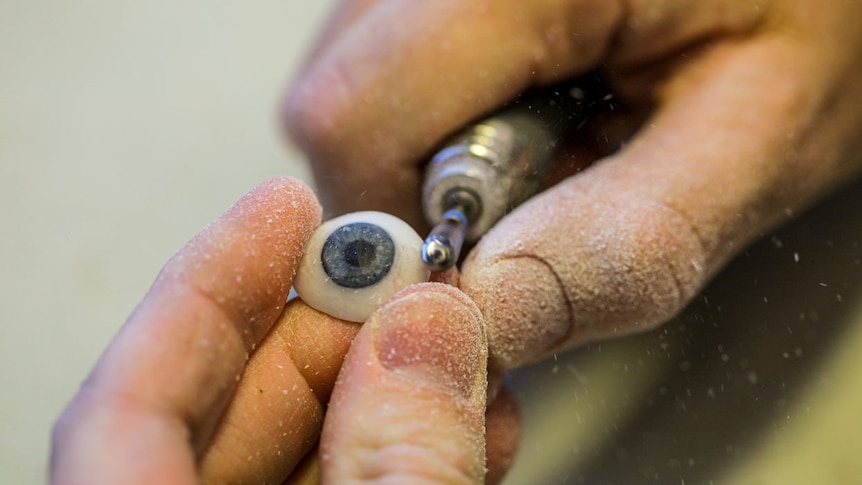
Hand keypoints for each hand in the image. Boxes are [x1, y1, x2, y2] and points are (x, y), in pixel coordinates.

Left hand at [51, 177, 517, 483]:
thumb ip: (398, 458)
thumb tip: (428, 338)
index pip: (134, 394)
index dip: (209, 285)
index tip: (279, 210)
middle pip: (230, 410)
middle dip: (330, 333)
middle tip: (405, 285)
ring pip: (302, 457)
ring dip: (389, 396)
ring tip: (461, 356)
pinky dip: (405, 456)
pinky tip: (466, 429)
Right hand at [284, 0, 861, 369]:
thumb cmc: (820, 21)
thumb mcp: (757, 145)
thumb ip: (626, 246)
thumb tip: (482, 320)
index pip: (353, 116)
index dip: (400, 225)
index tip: (482, 267)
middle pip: (334, 104)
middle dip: (418, 191)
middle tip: (539, 186)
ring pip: (348, 87)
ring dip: (431, 152)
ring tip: (543, 134)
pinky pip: (378, 66)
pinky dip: (435, 117)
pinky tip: (518, 103)